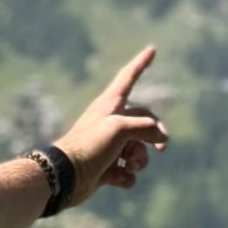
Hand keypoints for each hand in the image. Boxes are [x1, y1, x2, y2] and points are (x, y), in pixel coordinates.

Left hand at [57, 46, 169, 202]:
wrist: (65, 176)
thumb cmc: (90, 145)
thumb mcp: (121, 128)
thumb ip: (146, 127)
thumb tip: (160, 137)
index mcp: (111, 104)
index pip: (129, 77)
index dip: (141, 63)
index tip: (152, 49)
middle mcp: (111, 122)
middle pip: (144, 122)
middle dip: (155, 135)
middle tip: (162, 147)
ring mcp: (109, 146)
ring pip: (139, 149)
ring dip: (141, 159)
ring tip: (130, 165)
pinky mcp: (106, 168)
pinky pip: (128, 171)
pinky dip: (127, 177)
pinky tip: (117, 178)